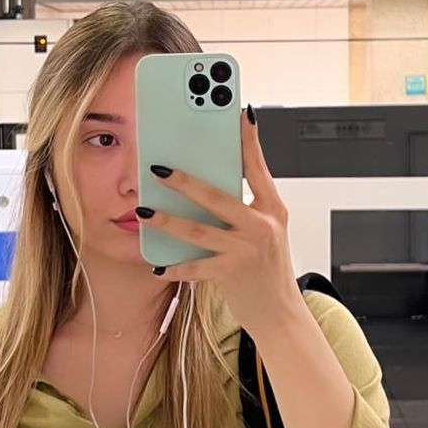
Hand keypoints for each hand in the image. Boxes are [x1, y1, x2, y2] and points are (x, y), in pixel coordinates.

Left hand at [138, 106, 302, 338]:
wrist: (281, 313)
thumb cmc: (268, 269)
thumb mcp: (267, 230)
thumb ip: (246, 206)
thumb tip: (209, 181)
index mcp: (272, 209)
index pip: (258, 168)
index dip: (248, 140)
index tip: (240, 114)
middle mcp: (262, 227)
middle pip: (218, 197)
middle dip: (185, 181)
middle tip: (158, 168)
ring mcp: (246, 251)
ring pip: (199, 231)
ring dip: (168, 220)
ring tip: (145, 212)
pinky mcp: (232, 275)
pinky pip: (195, 267)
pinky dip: (174, 266)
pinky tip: (156, 264)